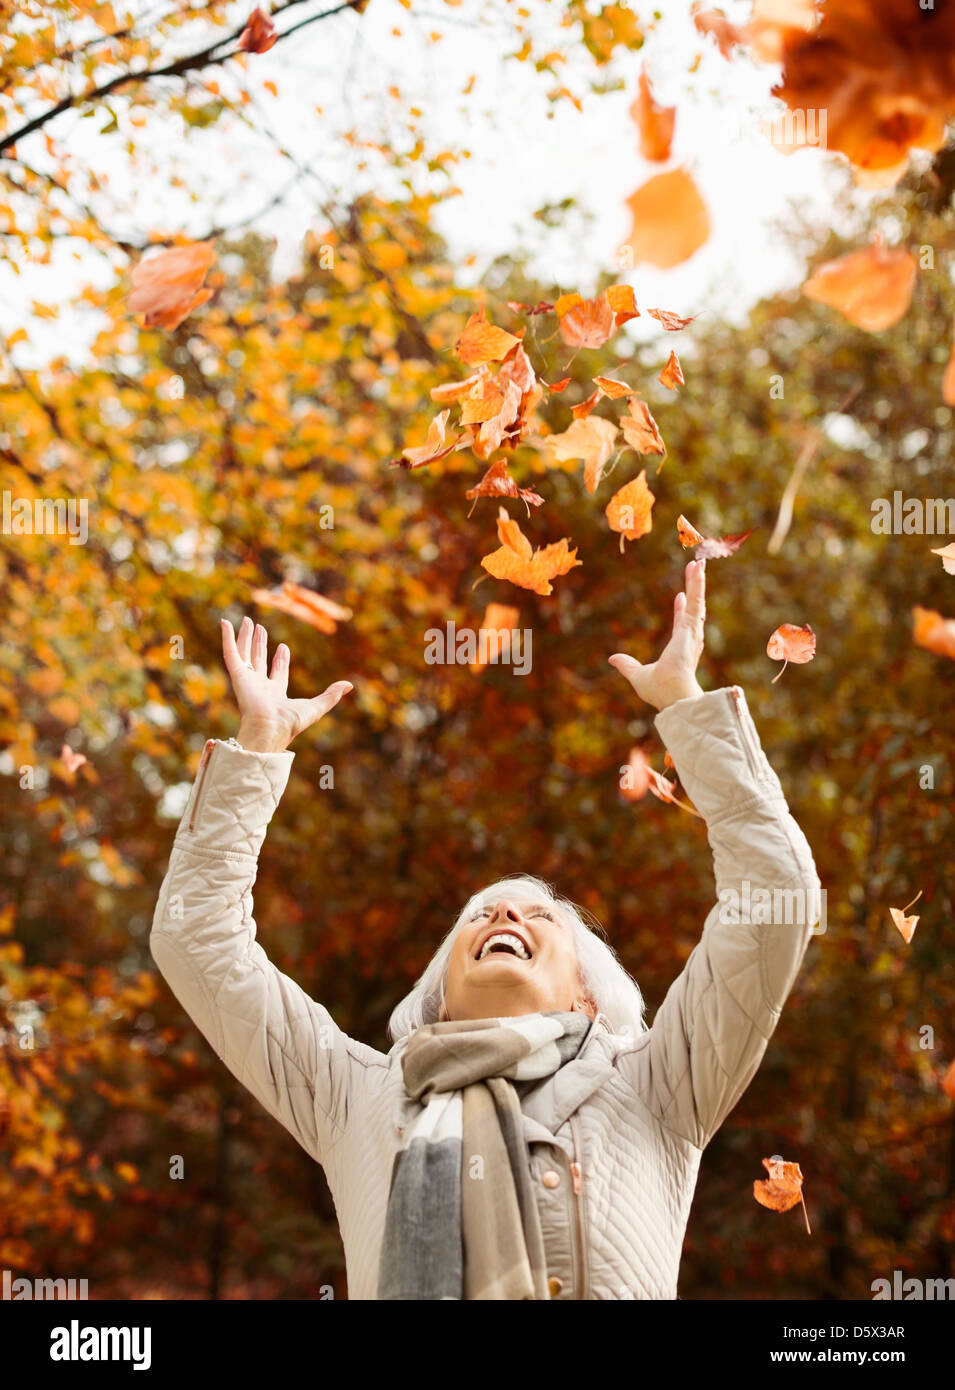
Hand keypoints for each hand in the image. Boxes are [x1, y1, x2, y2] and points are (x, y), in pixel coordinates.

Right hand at [221, 616, 352, 751]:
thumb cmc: (290, 723)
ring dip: (245, 638)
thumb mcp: (316, 707)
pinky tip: (225, 623)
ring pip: (245, 654)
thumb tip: (349, 686)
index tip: (283, 646)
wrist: (269, 728)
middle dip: (260, 644)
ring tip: (248, 621)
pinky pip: (231, 653)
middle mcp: (259, 687)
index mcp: (275, 695)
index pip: (277, 673)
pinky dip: (227, 638)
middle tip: (260, 628)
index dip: (281, 660)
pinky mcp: (237, 675)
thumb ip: (331, 695)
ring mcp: (247, 680)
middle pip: (259, 660)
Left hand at [608, 559, 705, 710]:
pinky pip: (695, 599)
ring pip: (697, 600)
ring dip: (697, 581)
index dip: (681, 611)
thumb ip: (627, 665)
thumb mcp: (638, 675)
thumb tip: (613, 659)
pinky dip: (697, 582)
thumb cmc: (660, 690)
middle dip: (695, 590)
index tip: (681, 597)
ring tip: (698, 562)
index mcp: (680, 649)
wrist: (672, 695)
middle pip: (693, 609)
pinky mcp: (691, 626)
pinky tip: (697, 567)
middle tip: (695, 573)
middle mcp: (689, 639)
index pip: (681, 624)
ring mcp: (692, 632)